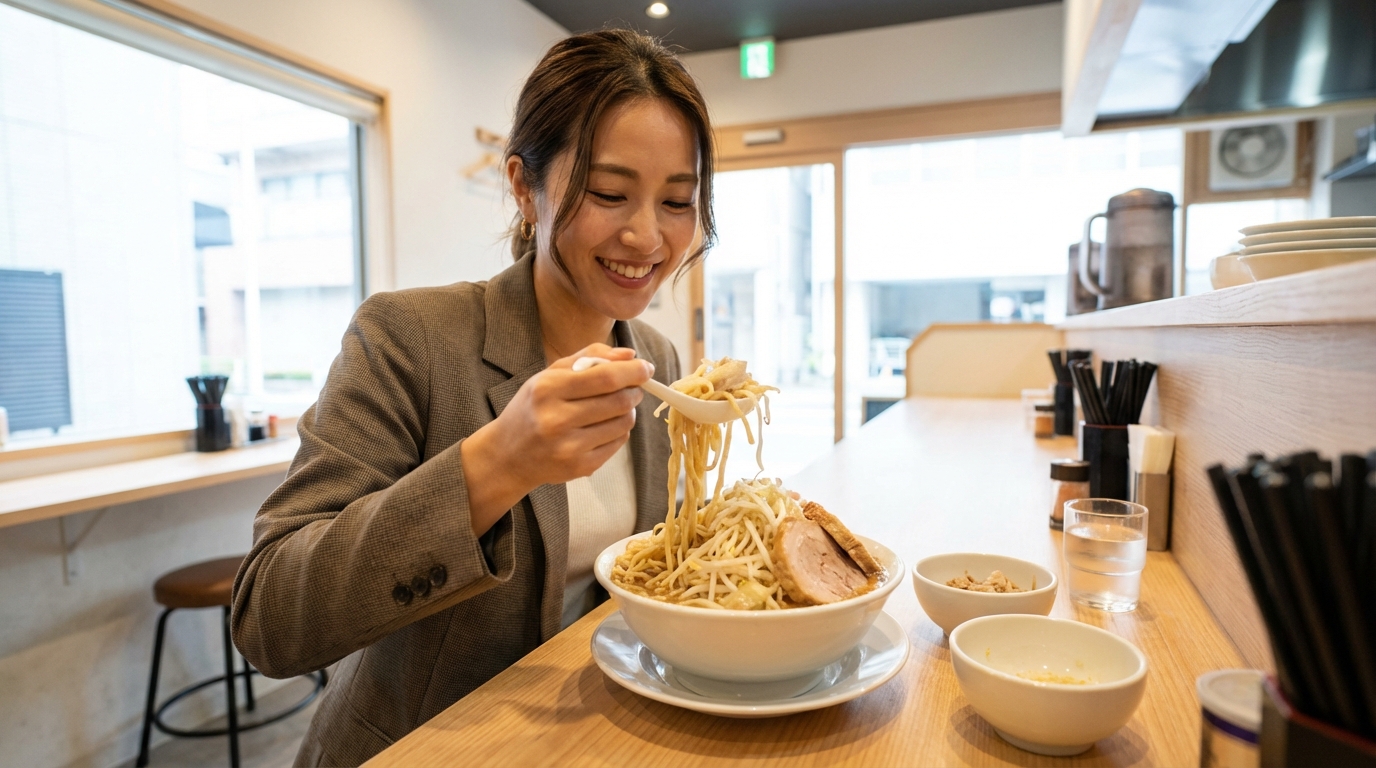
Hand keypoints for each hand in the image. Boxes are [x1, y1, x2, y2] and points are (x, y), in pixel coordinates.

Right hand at [461, 343, 652, 534]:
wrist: (508, 454)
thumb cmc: (533, 408)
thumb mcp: (550, 374)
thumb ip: (590, 357)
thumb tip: (630, 354)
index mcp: (548, 389)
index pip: (605, 377)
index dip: (633, 371)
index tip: (646, 367)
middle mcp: (557, 420)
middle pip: (619, 401)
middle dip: (634, 390)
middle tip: (633, 387)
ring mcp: (569, 447)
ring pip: (624, 423)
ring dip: (628, 411)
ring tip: (615, 406)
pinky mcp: (580, 467)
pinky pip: (618, 443)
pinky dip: (620, 430)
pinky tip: (605, 426)